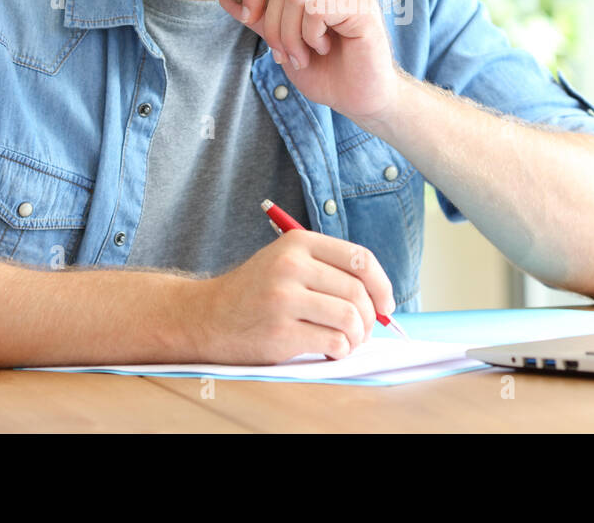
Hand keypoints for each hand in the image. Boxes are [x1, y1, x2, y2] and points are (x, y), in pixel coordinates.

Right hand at [187, 226, 398, 364]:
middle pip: (357, 292)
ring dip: (357, 337)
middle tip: (365, 331)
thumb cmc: (255, 291)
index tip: (386, 304)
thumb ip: (328, 269)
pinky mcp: (280, 333)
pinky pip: (333, 343)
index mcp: (298, 242)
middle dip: (371, 317)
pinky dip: (340, 351)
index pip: (360, 258)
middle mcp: (291, 266)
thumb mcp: (286, 261)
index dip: (382, 285)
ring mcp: (284, 299)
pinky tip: (329, 351)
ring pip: (349, 318)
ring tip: (347, 342)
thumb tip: (380, 297)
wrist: (207, 316)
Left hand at [217, 0, 400, 124]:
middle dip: (273, 27)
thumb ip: (260, 17)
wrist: (359, 98)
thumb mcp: (284, 41)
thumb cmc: (326, 71)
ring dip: (291, 37)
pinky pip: (315, 10)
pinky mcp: (362, 6)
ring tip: (305, 56)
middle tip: (287, 55)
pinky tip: (324, 49)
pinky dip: (310, 37)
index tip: (249, 19)